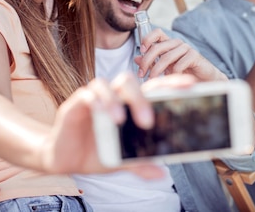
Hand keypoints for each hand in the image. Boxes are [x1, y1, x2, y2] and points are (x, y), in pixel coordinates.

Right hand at [41, 73, 164, 177]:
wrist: (63, 159)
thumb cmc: (94, 153)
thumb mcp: (119, 161)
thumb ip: (139, 163)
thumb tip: (161, 173)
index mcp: (128, 105)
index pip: (151, 88)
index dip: (170, 83)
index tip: (191, 85)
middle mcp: (113, 97)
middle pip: (129, 81)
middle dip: (141, 98)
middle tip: (148, 121)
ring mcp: (94, 98)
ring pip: (109, 84)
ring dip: (116, 100)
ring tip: (120, 121)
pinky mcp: (75, 104)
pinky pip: (87, 95)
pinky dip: (97, 103)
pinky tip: (103, 116)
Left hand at [135, 29, 227, 81]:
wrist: (205, 79)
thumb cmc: (185, 72)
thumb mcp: (165, 67)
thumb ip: (152, 62)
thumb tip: (136, 58)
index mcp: (169, 43)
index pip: (157, 32)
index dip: (147, 39)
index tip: (141, 50)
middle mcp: (177, 43)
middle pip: (158, 47)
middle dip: (147, 61)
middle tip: (141, 74)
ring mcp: (186, 48)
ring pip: (166, 57)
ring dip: (157, 70)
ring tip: (153, 80)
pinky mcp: (194, 56)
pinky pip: (179, 64)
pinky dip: (172, 73)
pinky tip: (172, 78)